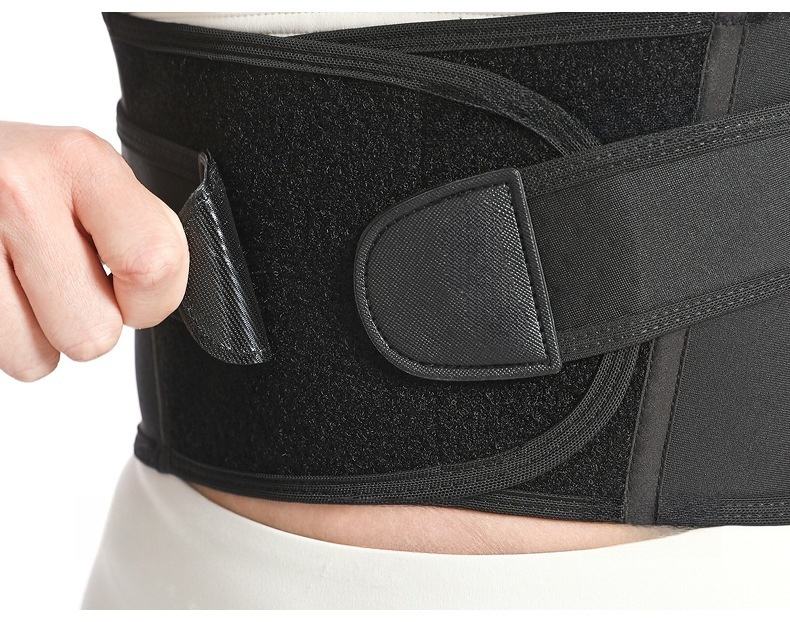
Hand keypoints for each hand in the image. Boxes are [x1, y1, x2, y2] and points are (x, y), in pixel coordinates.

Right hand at [0, 122, 187, 380]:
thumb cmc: (18, 176)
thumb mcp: (85, 174)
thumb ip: (136, 227)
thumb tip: (167, 297)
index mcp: (82, 160)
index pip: (156, 264)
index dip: (153, 300)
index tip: (134, 291)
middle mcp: (20, 190)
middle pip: (94, 333)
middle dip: (86, 322)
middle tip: (62, 280)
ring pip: (36, 360)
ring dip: (36, 336)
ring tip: (17, 282)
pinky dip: (0, 337)